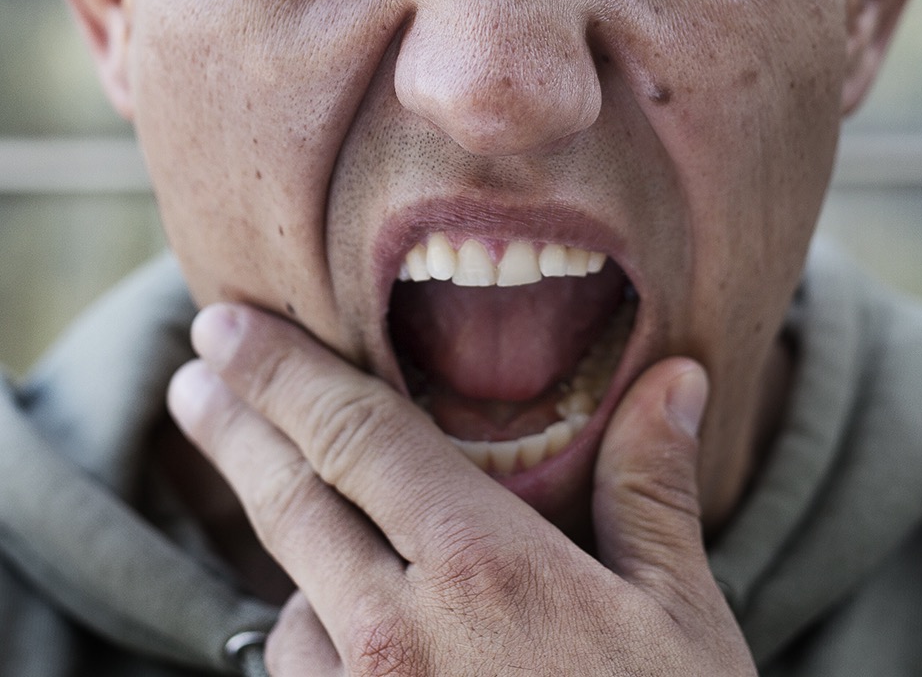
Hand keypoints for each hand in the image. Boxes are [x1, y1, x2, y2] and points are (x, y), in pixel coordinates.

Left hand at [167, 304, 757, 675]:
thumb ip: (655, 490)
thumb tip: (677, 379)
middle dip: (235, 427)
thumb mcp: (680, 613)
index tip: (228, 326)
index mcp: (483, 570)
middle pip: (290, 503)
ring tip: (313, 518)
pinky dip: (318, 640)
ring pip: (293, 606)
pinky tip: (350, 631)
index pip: (357, 437)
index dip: (285, 373)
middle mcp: (395, 637)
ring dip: (295, 555)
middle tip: (197, 377)